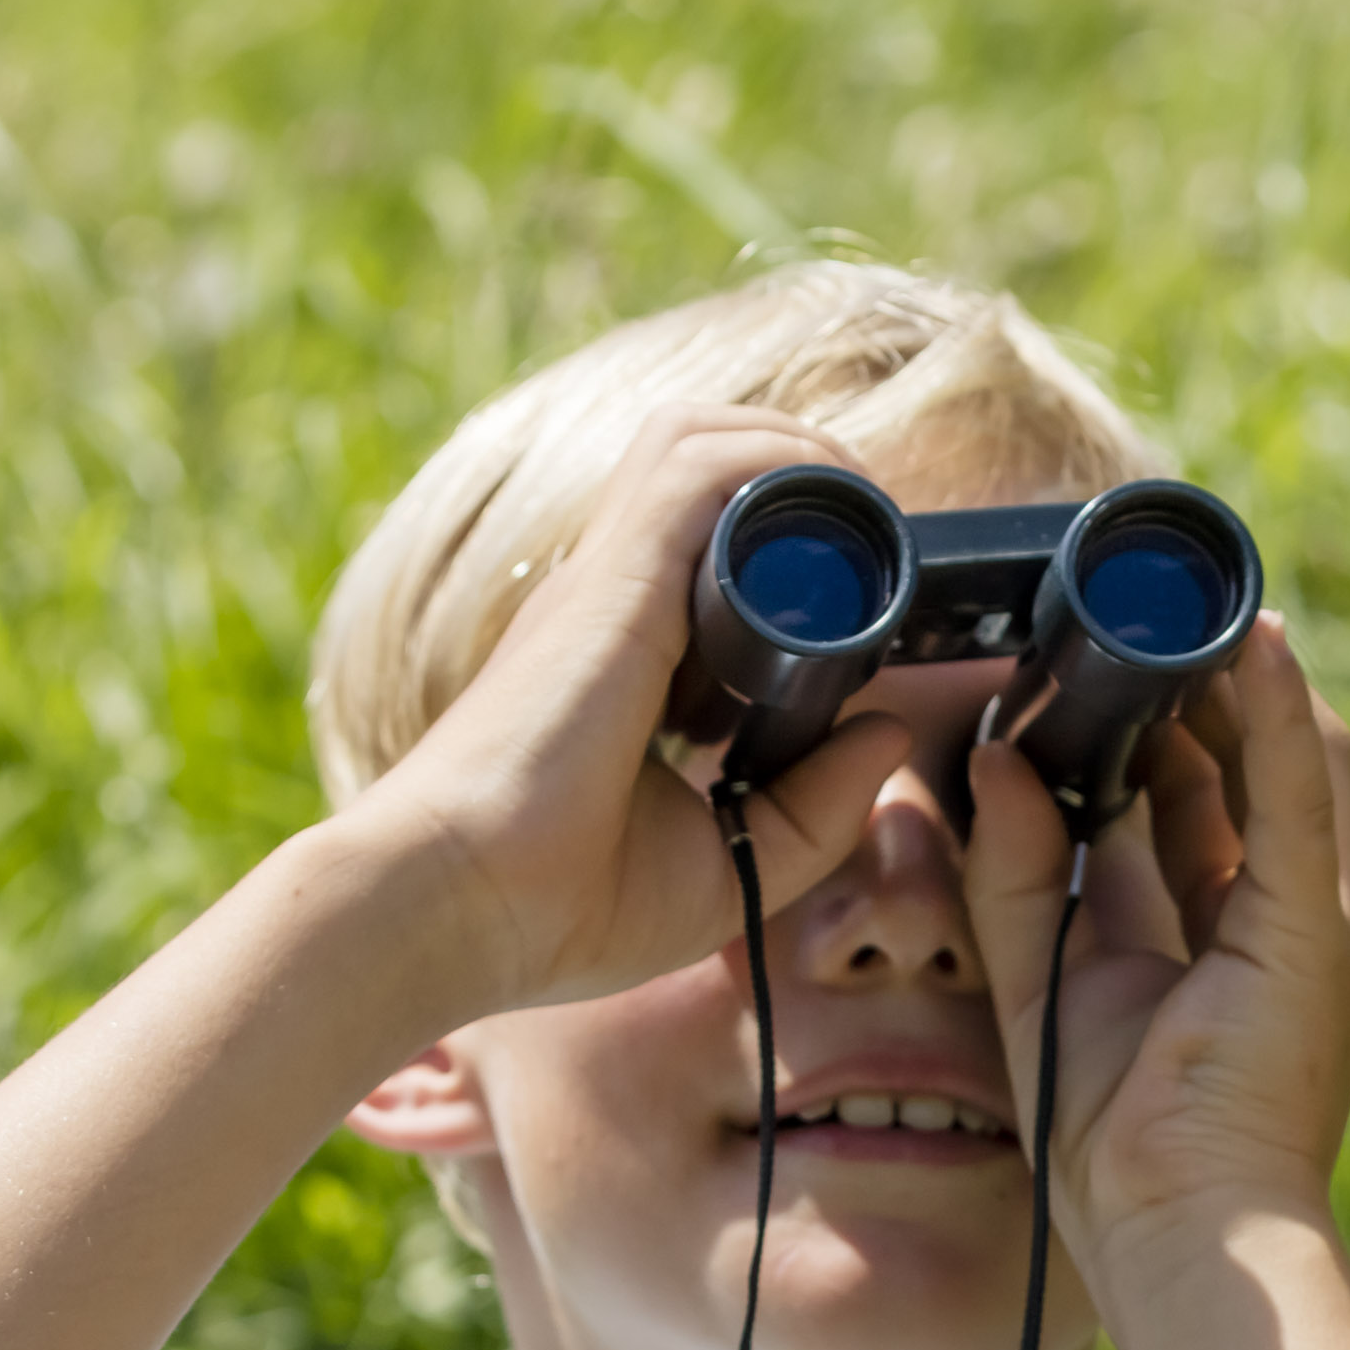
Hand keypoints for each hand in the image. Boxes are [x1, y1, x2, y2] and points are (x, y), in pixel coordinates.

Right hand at [335, 402, 914, 1019]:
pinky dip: (775, 462)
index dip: (794, 546)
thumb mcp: (729, 867)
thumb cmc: (563, 907)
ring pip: (697, 442)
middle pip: (703, 468)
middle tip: (883, 532)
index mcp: (628, 658)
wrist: (458, 907)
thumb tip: (891, 731)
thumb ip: (818, 808)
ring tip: (869, 504)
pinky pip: (696, 471)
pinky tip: (836, 492)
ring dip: (795, 450)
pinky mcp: (614, 583)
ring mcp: (608, 584)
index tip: (871, 590)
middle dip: (805, 471)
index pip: (706, 550)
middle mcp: (615, 604)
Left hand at [951, 616, 1349, 1282]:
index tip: (1096, 660)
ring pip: (1288, 762)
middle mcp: (1282, 921)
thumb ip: (1020, 876)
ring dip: (1241, 679)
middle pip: (1246, 770)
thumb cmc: (1116, 1149)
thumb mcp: (1041, 984)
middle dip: (1195, 689)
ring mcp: (1314, 924)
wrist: (1179, 1239)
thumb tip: (1001, 760)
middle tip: (1128, 608)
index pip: (1201, 805)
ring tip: (1185, 597)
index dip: (1159, 729)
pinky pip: (1302, 796)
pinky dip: (1281, 713)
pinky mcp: (1318, 933)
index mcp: (1223, 942)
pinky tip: (1255, 639)